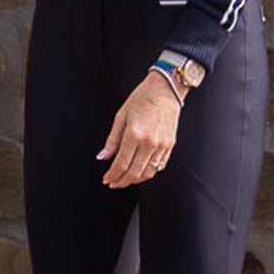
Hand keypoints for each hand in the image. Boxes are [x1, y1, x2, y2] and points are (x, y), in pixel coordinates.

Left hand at [97, 71, 181, 188]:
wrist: (165, 90)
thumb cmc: (142, 99)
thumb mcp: (121, 116)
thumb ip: (112, 140)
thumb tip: (103, 157)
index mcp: (134, 134)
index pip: (121, 163)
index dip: (112, 175)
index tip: (106, 179)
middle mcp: (149, 142)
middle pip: (134, 172)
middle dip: (121, 181)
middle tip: (113, 183)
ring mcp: (161, 145)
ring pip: (147, 173)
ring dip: (134, 180)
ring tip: (124, 179)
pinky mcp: (170, 146)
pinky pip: (158, 166)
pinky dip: (148, 173)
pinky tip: (139, 171)